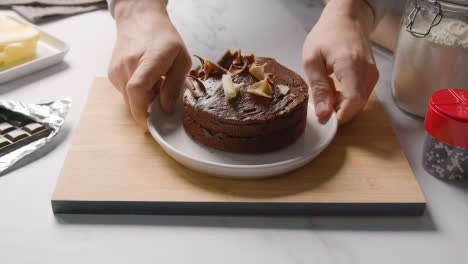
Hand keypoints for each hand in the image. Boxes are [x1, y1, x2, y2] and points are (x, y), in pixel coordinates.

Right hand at [108, 0, 191, 129]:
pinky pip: (124, 93)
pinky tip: (145, 81)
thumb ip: (174, 86)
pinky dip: (136, 94)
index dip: (142, 112)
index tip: (150, 124)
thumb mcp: (181, 59)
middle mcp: (127, 64)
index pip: (137, 89)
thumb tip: (167, 110)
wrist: (139, 19)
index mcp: (149, 59)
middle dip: (148, 109)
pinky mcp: (111, 73)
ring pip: (127, 99)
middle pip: (132, 100)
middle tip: (161, 99)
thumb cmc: (164, 38)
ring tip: (155, 85)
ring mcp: (116, 69)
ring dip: (142, 101)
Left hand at [302, 0, 378, 124]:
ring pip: (359, 102)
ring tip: (325, 90)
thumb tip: (323, 113)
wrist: (346, 19)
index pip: (353, 100)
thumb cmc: (327, 34)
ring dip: (341, 104)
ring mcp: (372, 74)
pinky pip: (360, 95)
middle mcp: (367, 71)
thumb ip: (318, 87)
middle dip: (338, 111)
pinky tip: (334, 88)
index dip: (340, 115)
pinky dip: (346, 97)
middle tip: (320, 103)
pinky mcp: (372, 76)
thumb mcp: (312, 59)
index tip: (325, 119)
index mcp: (351, 64)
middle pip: (356, 104)